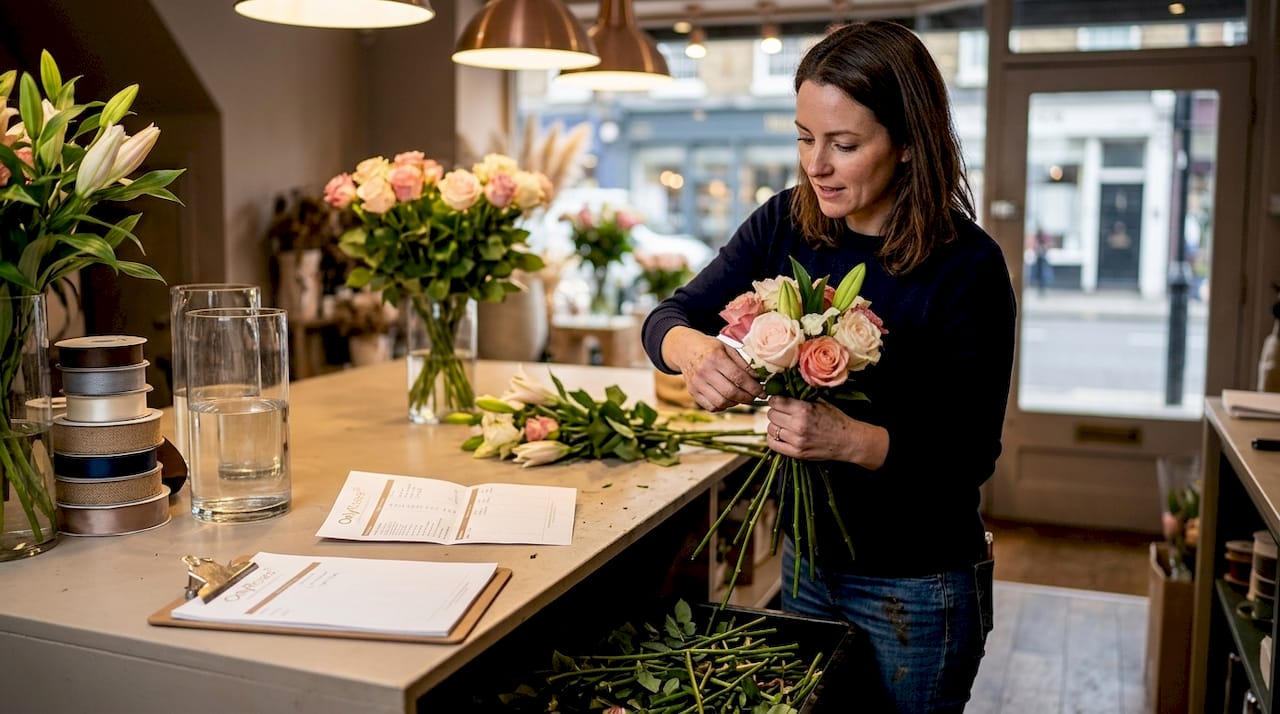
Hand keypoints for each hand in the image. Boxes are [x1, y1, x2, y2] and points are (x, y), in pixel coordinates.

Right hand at [664, 328, 763, 411]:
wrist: (685, 349)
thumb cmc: (709, 347)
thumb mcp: (728, 348)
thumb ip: (743, 364)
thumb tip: (759, 379)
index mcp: (715, 357)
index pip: (738, 377)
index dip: (753, 387)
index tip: (762, 392)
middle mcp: (704, 371)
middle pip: (730, 392)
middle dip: (747, 398)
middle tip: (754, 396)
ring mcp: (696, 383)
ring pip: (721, 402)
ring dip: (735, 403)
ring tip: (741, 397)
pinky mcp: (692, 392)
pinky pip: (711, 407)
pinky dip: (723, 406)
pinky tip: (728, 399)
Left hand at [766, 396, 886, 468]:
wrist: (848, 441)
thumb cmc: (835, 420)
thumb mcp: (821, 402)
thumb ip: (802, 396)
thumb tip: (784, 388)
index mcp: (804, 410)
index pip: (776, 401)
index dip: (776, 399)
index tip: (779, 400)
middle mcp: (798, 425)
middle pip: (771, 414)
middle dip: (775, 411)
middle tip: (783, 412)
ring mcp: (796, 440)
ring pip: (770, 429)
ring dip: (775, 425)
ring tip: (784, 424)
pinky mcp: (796, 453)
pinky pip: (772, 444)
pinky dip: (773, 438)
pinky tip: (781, 434)